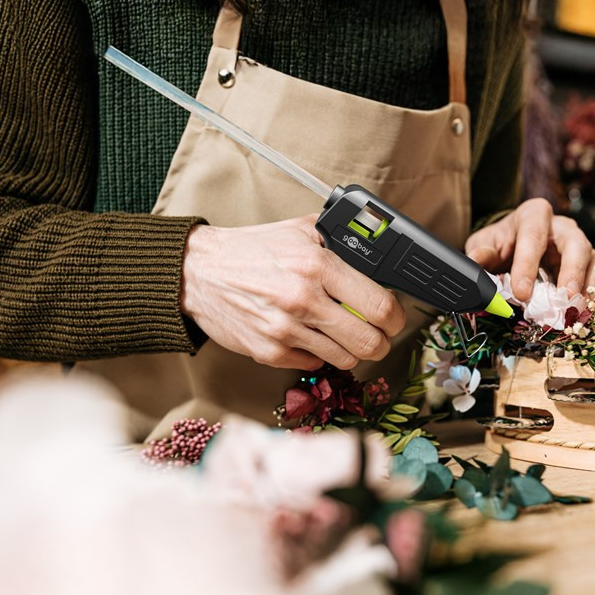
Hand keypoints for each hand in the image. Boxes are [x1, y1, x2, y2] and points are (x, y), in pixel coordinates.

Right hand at [180, 215, 406, 370]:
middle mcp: (303, 299)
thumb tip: (379, 253)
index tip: (394, 318)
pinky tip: (309, 336)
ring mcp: (285, 330)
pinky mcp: (270, 352)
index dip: (396, 317)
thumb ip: (341, 239)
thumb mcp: (302, 229)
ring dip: (351, 349)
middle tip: (377, 334)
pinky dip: (318, 354)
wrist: (198, 271)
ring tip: (342, 333)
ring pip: (345, 358)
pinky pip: (314, 365)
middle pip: (369, 341)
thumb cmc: (252, 250)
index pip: (380, 305)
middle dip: (381, 341)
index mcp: (317, 265)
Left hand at [465, 198, 594, 301]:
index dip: (528, 265)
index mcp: (534, 215)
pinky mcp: (587, 264)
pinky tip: (586, 311)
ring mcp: (578, 244)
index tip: (520, 292)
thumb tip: (473, 264)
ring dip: (588, 285)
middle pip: (574, 243)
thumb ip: (481, 254)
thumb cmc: (501, 243)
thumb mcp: (485, 244)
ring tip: (579, 308)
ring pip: (593, 259)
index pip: (533, 236)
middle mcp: (561, 227)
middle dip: (571, 271)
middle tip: (565, 297)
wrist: (513, 245)